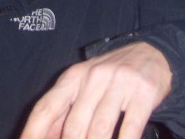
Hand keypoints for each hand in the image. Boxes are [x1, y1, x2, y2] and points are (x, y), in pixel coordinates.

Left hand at [19, 42, 171, 138]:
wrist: (151, 54)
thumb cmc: (110, 77)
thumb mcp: (83, 86)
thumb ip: (64, 111)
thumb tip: (44, 137)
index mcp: (73, 77)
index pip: (46, 108)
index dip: (33, 132)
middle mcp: (93, 78)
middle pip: (73, 127)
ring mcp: (119, 84)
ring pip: (99, 130)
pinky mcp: (143, 93)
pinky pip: (130, 129)